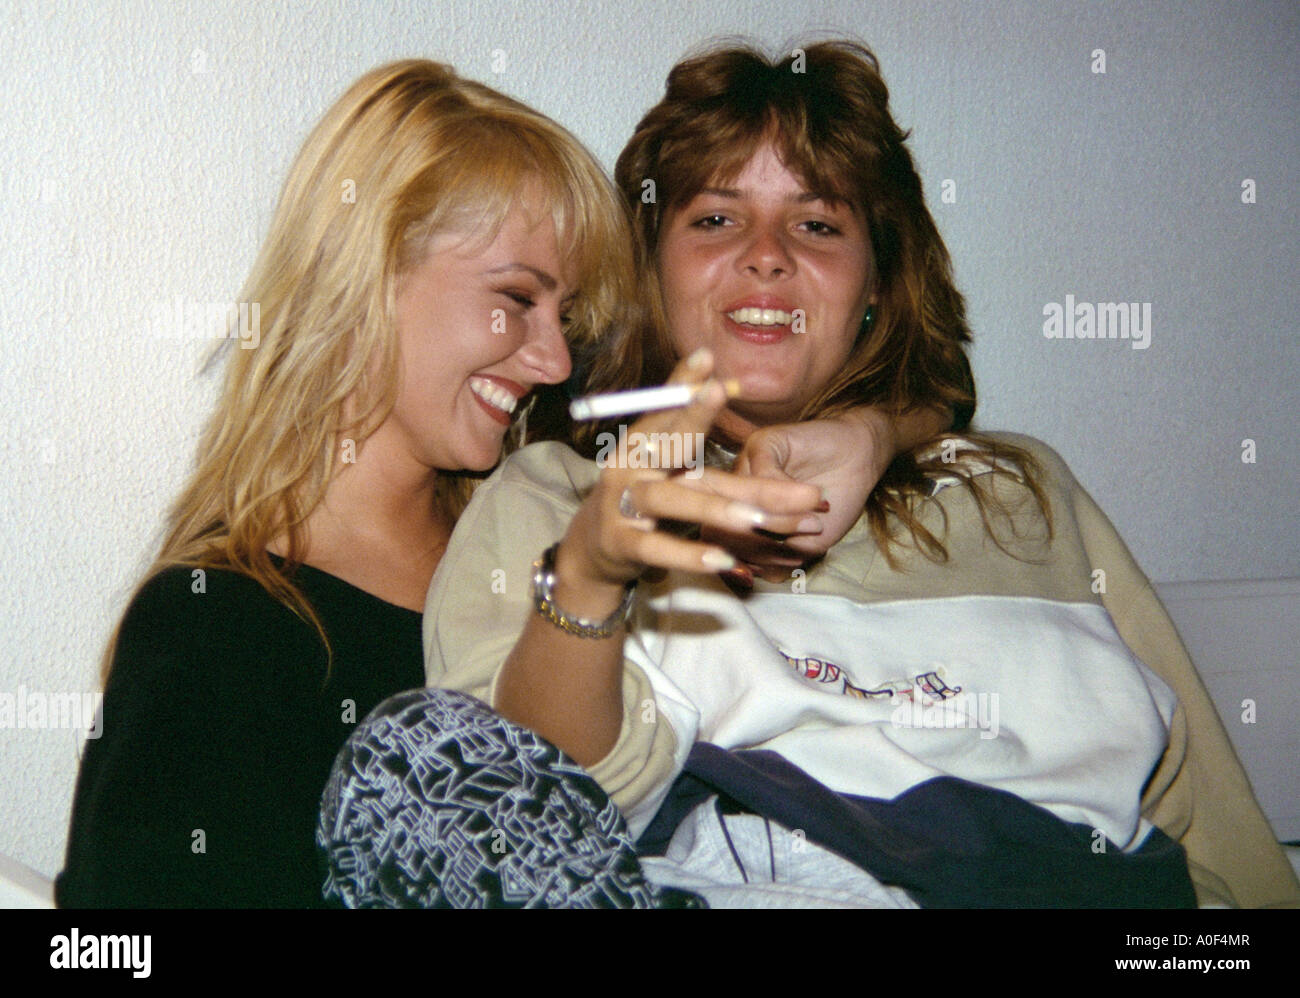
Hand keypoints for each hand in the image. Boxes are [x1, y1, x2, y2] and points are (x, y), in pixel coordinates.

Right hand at [552, 349, 824, 614]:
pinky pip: (657, 547)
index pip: (668, 408)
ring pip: (669, 500)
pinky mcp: (622, 542)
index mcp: (646, 443)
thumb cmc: (647, 502)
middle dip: (693, 415)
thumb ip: (725, 464)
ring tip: (758, 519)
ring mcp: (622, 503)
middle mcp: (631, 465)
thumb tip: (761, 432)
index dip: (685, 383)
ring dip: (716, 508)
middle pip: (665, 440)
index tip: (707, 356)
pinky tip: (725, 561)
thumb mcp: (681, 479)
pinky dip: (691, 555)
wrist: (595, 550)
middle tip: (719, 392)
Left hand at [721, 408, 897, 574]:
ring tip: (814, 526)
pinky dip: (790, 495)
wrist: (861, 458)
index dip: (741, 560)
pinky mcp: (762, 442)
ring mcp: (744, 464)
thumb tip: (746, 574)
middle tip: (795, 547)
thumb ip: (773, 556)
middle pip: (724, 523)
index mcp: (736, 512)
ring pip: (743, 502)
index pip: (718, 540)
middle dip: (759, 545)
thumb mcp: (803, 542)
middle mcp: (733, 487)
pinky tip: (816, 499)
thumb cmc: (832, 505)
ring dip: (780, 522)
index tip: (776, 569)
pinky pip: (763, 475)